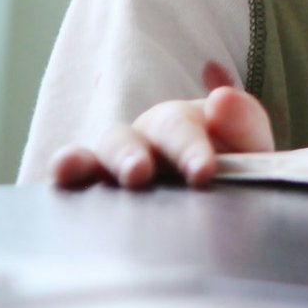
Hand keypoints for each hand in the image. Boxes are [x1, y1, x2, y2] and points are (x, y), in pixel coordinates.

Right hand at [50, 61, 272, 189]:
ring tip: (81, 175)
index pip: (180, 128)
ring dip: (90, 163)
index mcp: (182, 122)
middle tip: (139, 174)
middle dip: (132, 154)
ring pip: (98, 155)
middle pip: (130, 138)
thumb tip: (220, 99)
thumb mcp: (251, 149)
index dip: (189, 148)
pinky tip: (56, 182)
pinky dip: (65, 179)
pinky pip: (75, 182)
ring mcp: (116, 163)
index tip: (203, 172)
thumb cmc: (238, 170)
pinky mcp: (95, 191)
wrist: (228, 208)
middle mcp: (143, 137)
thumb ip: (244, 126)